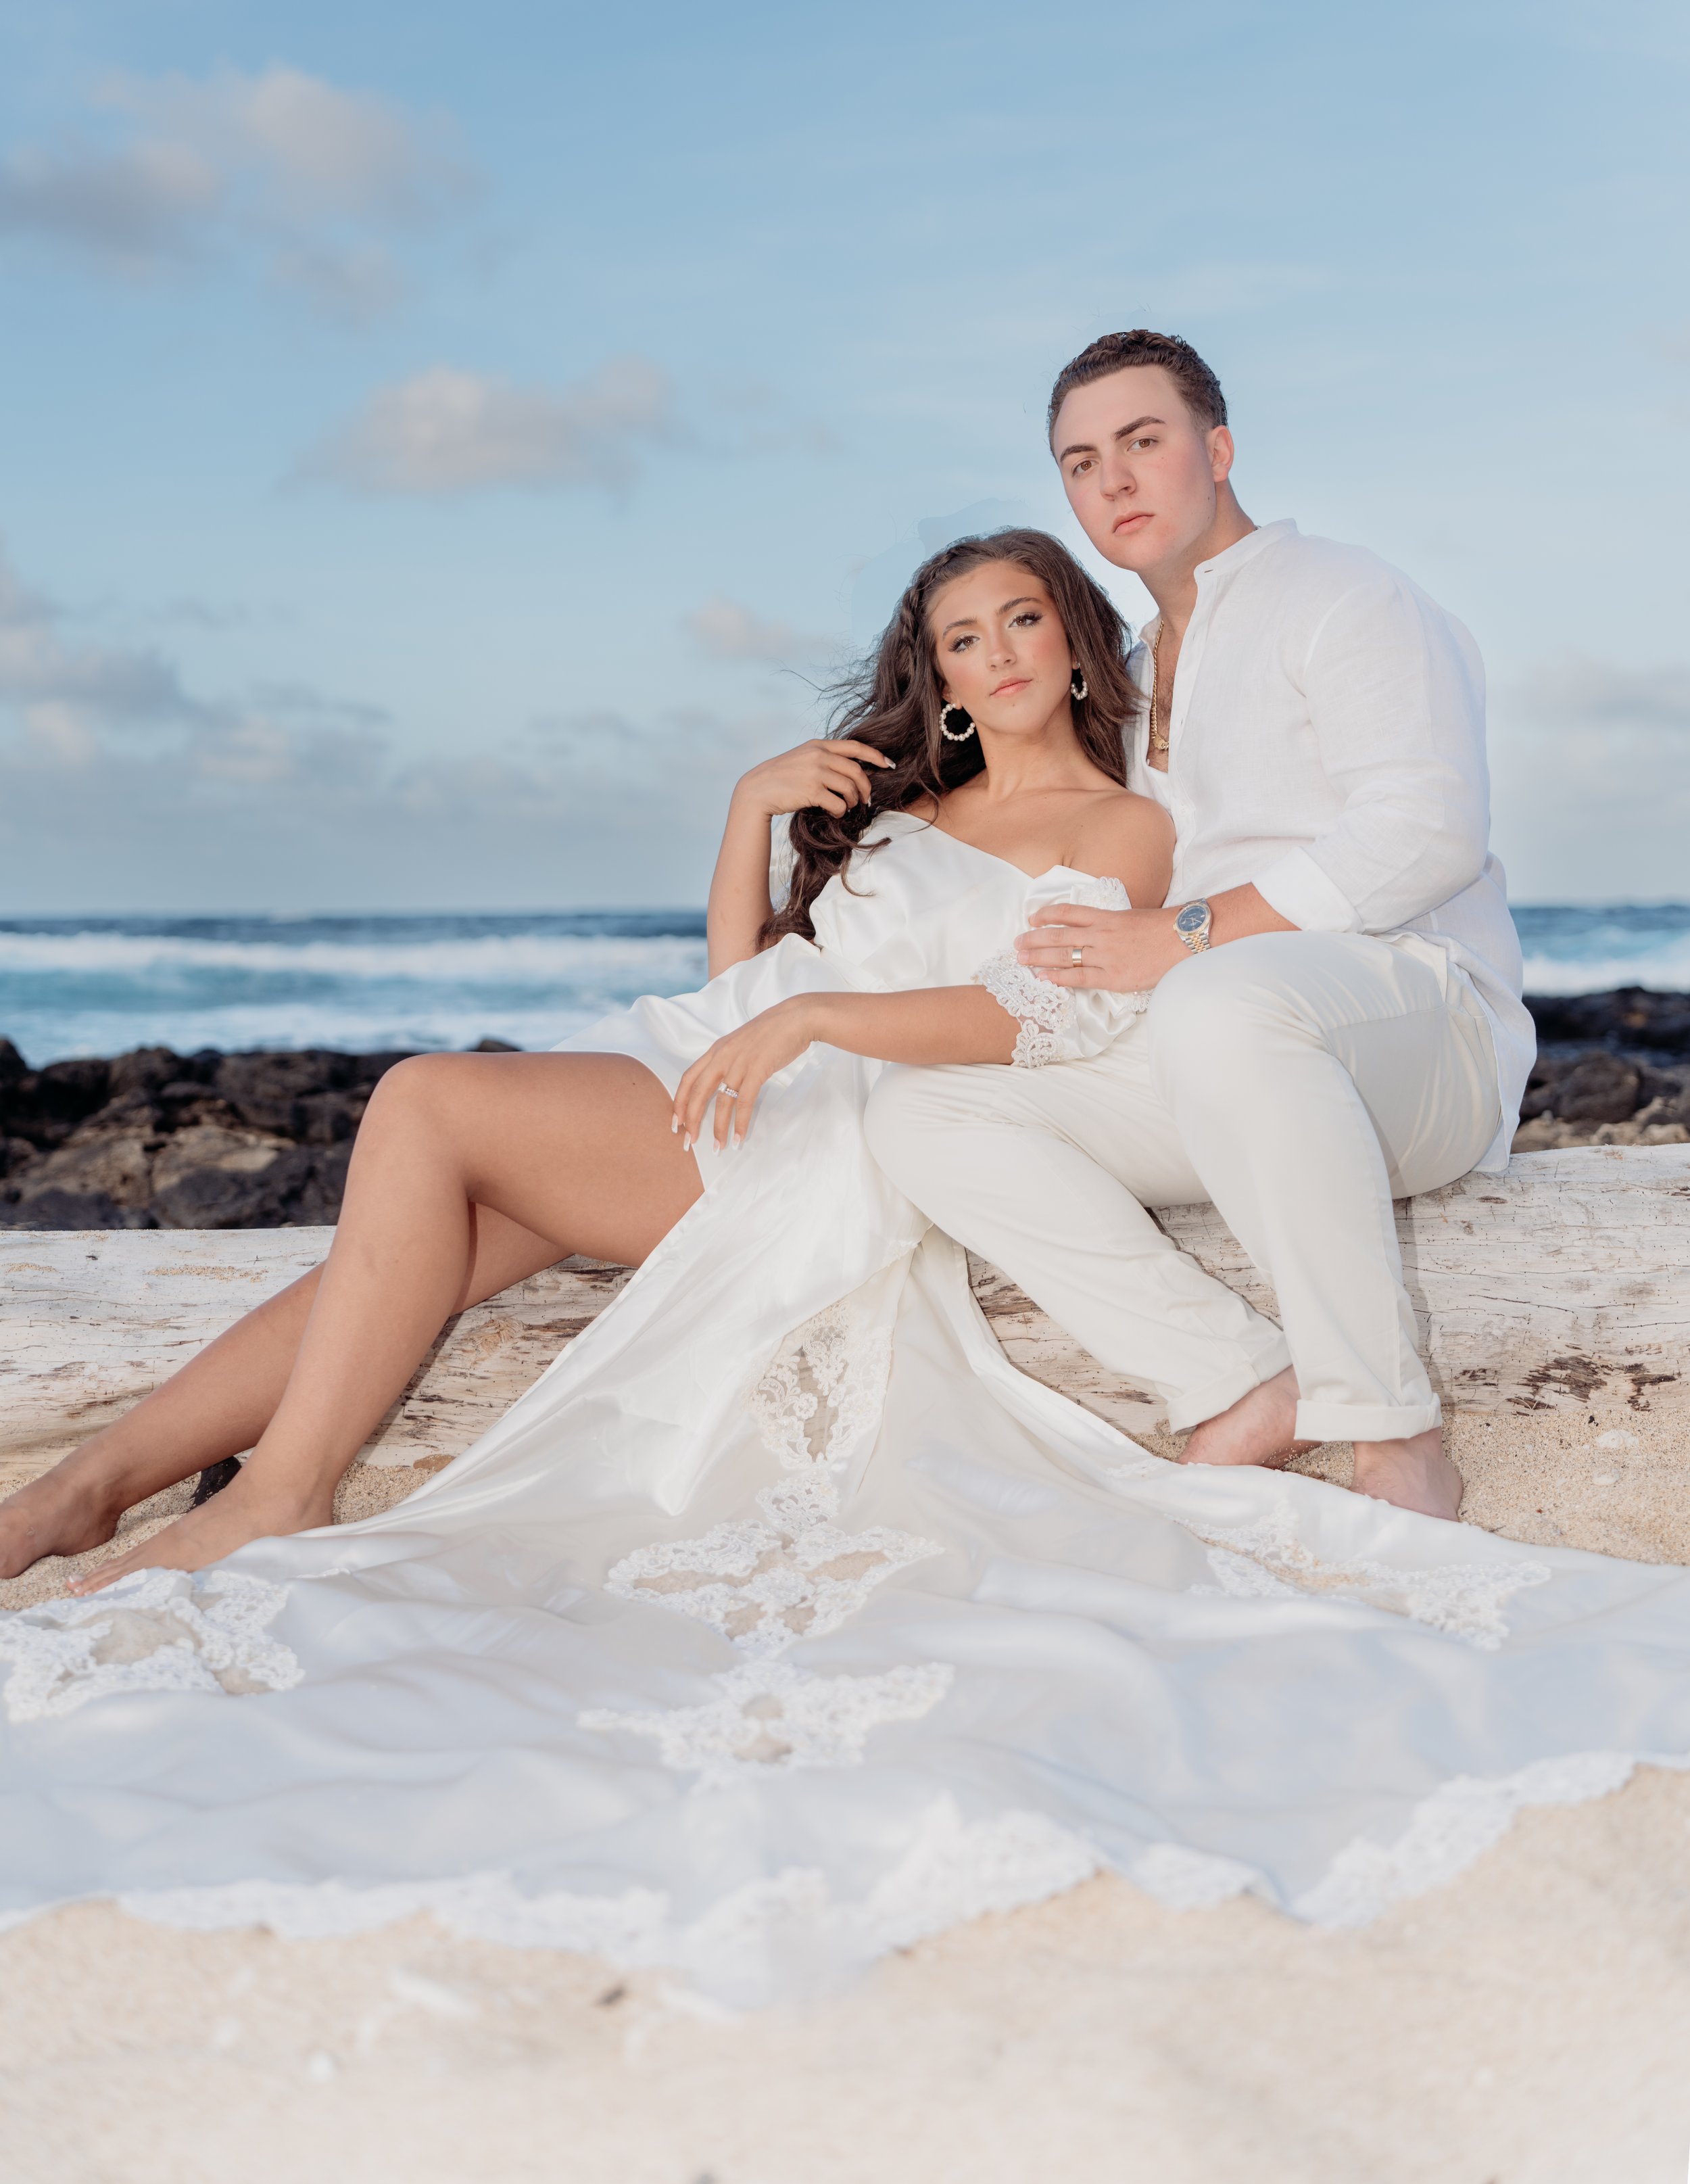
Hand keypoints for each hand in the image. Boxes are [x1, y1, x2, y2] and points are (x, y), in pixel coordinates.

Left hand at [672, 997, 819, 1151]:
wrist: (796, 1018)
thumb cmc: (772, 1031)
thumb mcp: (741, 1042)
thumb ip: (729, 1059)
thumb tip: (724, 1081)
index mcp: (716, 1050)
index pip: (688, 1078)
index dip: (679, 1102)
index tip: (676, 1122)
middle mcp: (722, 1056)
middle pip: (697, 1093)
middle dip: (690, 1120)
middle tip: (688, 1142)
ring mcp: (739, 1063)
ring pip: (721, 1101)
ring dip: (718, 1128)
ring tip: (718, 1147)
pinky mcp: (757, 1070)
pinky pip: (744, 1102)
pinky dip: (740, 1123)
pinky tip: (739, 1137)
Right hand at [734, 739, 893, 820]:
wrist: (757, 790)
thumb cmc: (781, 777)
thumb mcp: (802, 758)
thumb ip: (823, 757)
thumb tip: (850, 768)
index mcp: (819, 745)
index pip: (855, 747)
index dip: (876, 756)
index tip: (889, 765)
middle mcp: (818, 755)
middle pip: (856, 771)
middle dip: (866, 788)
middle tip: (867, 800)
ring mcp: (815, 772)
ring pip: (850, 788)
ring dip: (853, 801)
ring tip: (849, 807)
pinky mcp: (811, 791)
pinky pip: (838, 803)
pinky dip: (841, 811)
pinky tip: (835, 812)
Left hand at [1014, 902, 1186, 990]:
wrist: (1183, 939)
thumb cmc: (1161, 929)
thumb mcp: (1131, 917)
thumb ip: (1110, 923)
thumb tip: (1094, 927)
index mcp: (1106, 917)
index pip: (1068, 912)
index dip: (1046, 915)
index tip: (1031, 919)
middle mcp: (1100, 934)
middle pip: (1058, 935)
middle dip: (1034, 939)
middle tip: (1016, 943)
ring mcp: (1105, 956)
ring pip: (1064, 956)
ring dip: (1038, 957)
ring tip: (1021, 959)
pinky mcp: (1113, 977)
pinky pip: (1079, 978)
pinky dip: (1058, 977)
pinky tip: (1043, 977)